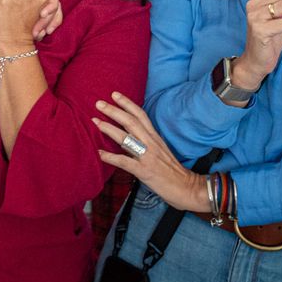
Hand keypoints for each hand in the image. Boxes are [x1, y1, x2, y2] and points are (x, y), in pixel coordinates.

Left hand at [94, 92, 205, 210]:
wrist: (186, 187)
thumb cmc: (172, 170)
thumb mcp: (160, 149)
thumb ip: (146, 140)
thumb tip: (127, 133)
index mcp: (155, 137)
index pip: (140, 115)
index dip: (127, 103)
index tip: (114, 94)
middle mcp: (151, 143)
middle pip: (130, 122)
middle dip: (113, 111)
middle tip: (98, 103)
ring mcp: (147, 157)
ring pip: (126, 138)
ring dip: (109, 128)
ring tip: (95, 122)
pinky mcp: (144, 171)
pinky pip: (124, 162)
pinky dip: (111, 157)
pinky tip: (100, 154)